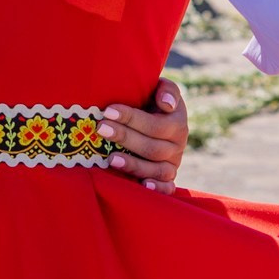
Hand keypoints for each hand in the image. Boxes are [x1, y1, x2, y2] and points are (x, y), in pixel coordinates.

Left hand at [100, 78, 189, 192]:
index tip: (108, 110)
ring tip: (110, 158)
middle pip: (152, 148)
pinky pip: (167, 188)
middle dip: (125, 137)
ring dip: (134, 164)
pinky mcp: (167, 179)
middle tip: (101, 128)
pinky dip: (157, 188)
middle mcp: (177, 146)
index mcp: (177, 123)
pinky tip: (143, 185)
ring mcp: (172, 164)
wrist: (152, 119)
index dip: (133, 118)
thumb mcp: (161, 89)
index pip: (156, 125)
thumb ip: (167, 90)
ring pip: (157, 169)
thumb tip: (167, 105)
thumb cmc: (151, 101)